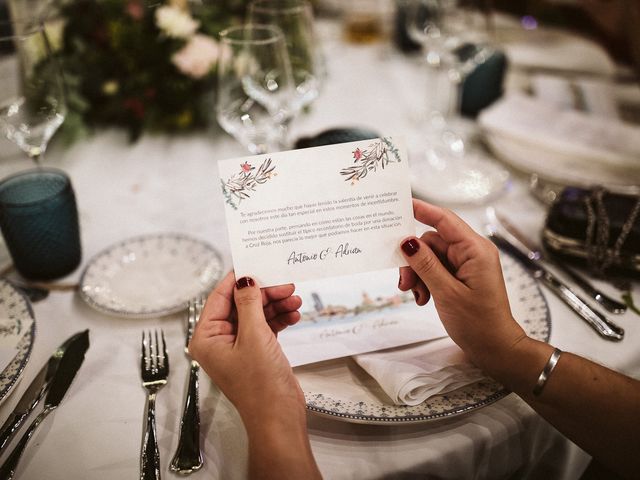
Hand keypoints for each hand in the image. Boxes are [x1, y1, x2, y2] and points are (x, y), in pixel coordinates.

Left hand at [189, 271, 303, 414]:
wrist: (279, 418)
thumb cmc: (260, 384)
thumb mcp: (254, 336)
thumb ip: (249, 303)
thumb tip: (245, 279)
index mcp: (206, 338)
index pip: (219, 297)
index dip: (238, 279)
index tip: (256, 263)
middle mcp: (219, 341)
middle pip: (241, 304)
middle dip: (265, 294)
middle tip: (286, 285)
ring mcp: (238, 346)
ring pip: (256, 314)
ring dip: (276, 305)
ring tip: (295, 301)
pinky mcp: (256, 352)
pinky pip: (266, 326)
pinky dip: (279, 319)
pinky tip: (294, 315)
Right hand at [398, 199, 526, 373]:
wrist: (495, 349)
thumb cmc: (478, 323)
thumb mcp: (447, 293)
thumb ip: (425, 265)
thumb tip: (407, 242)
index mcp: (475, 250)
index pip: (445, 220)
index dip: (422, 210)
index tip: (401, 204)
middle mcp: (472, 252)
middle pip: (432, 242)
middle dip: (414, 261)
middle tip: (404, 283)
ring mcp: (466, 265)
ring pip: (430, 257)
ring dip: (418, 275)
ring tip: (416, 295)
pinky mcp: (461, 277)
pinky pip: (435, 270)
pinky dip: (425, 282)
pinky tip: (423, 298)